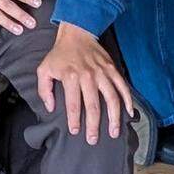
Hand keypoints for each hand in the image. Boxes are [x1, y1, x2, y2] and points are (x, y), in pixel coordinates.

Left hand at [36, 23, 132, 144]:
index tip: (75, 131)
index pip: (73, 104)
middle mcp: (88, 75)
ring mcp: (102, 72)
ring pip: (111, 98)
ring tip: (113, 132)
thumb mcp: (44, 69)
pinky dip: (128, 100)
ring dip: (114, 117)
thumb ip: (44, 90)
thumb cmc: (59, 55)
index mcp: (70, 76)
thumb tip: (51, 108)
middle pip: (93, 105)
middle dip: (93, 125)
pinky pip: (122, 86)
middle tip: (93, 139)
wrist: (76, 34)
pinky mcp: (112, 69)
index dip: (74, 120)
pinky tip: (129, 113)